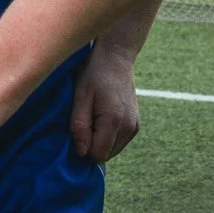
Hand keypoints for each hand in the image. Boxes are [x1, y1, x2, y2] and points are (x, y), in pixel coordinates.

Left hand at [67, 38, 142, 163]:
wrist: (116, 57)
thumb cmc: (94, 73)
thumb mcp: (80, 97)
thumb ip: (79, 126)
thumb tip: (82, 153)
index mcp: (114, 121)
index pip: (97, 154)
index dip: (82, 146)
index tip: (77, 127)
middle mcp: (129, 128)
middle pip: (105, 155)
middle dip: (91, 144)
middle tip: (85, 119)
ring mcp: (134, 127)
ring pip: (112, 151)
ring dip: (100, 141)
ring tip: (94, 116)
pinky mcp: (136, 125)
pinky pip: (118, 143)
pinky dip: (108, 137)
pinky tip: (102, 118)